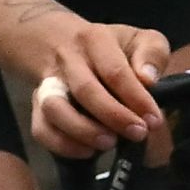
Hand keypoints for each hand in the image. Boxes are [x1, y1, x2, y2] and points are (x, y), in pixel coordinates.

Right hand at [21, 20, 182, 164]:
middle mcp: (67, 60)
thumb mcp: (137, 38)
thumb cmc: (107, 47)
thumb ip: (152, 53)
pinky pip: (41, 128)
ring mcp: (48, 83)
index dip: (136, 98)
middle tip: (138, 134)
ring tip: (109, 143)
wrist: (57, 40)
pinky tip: (87, 151)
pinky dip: (62, 144)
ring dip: (83, 131)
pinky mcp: (36, 105)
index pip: (115, 71)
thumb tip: (148, 79)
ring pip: (54, 108)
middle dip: (113, 116)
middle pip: (85, 89)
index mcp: (95, 40)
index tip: (153, 120)